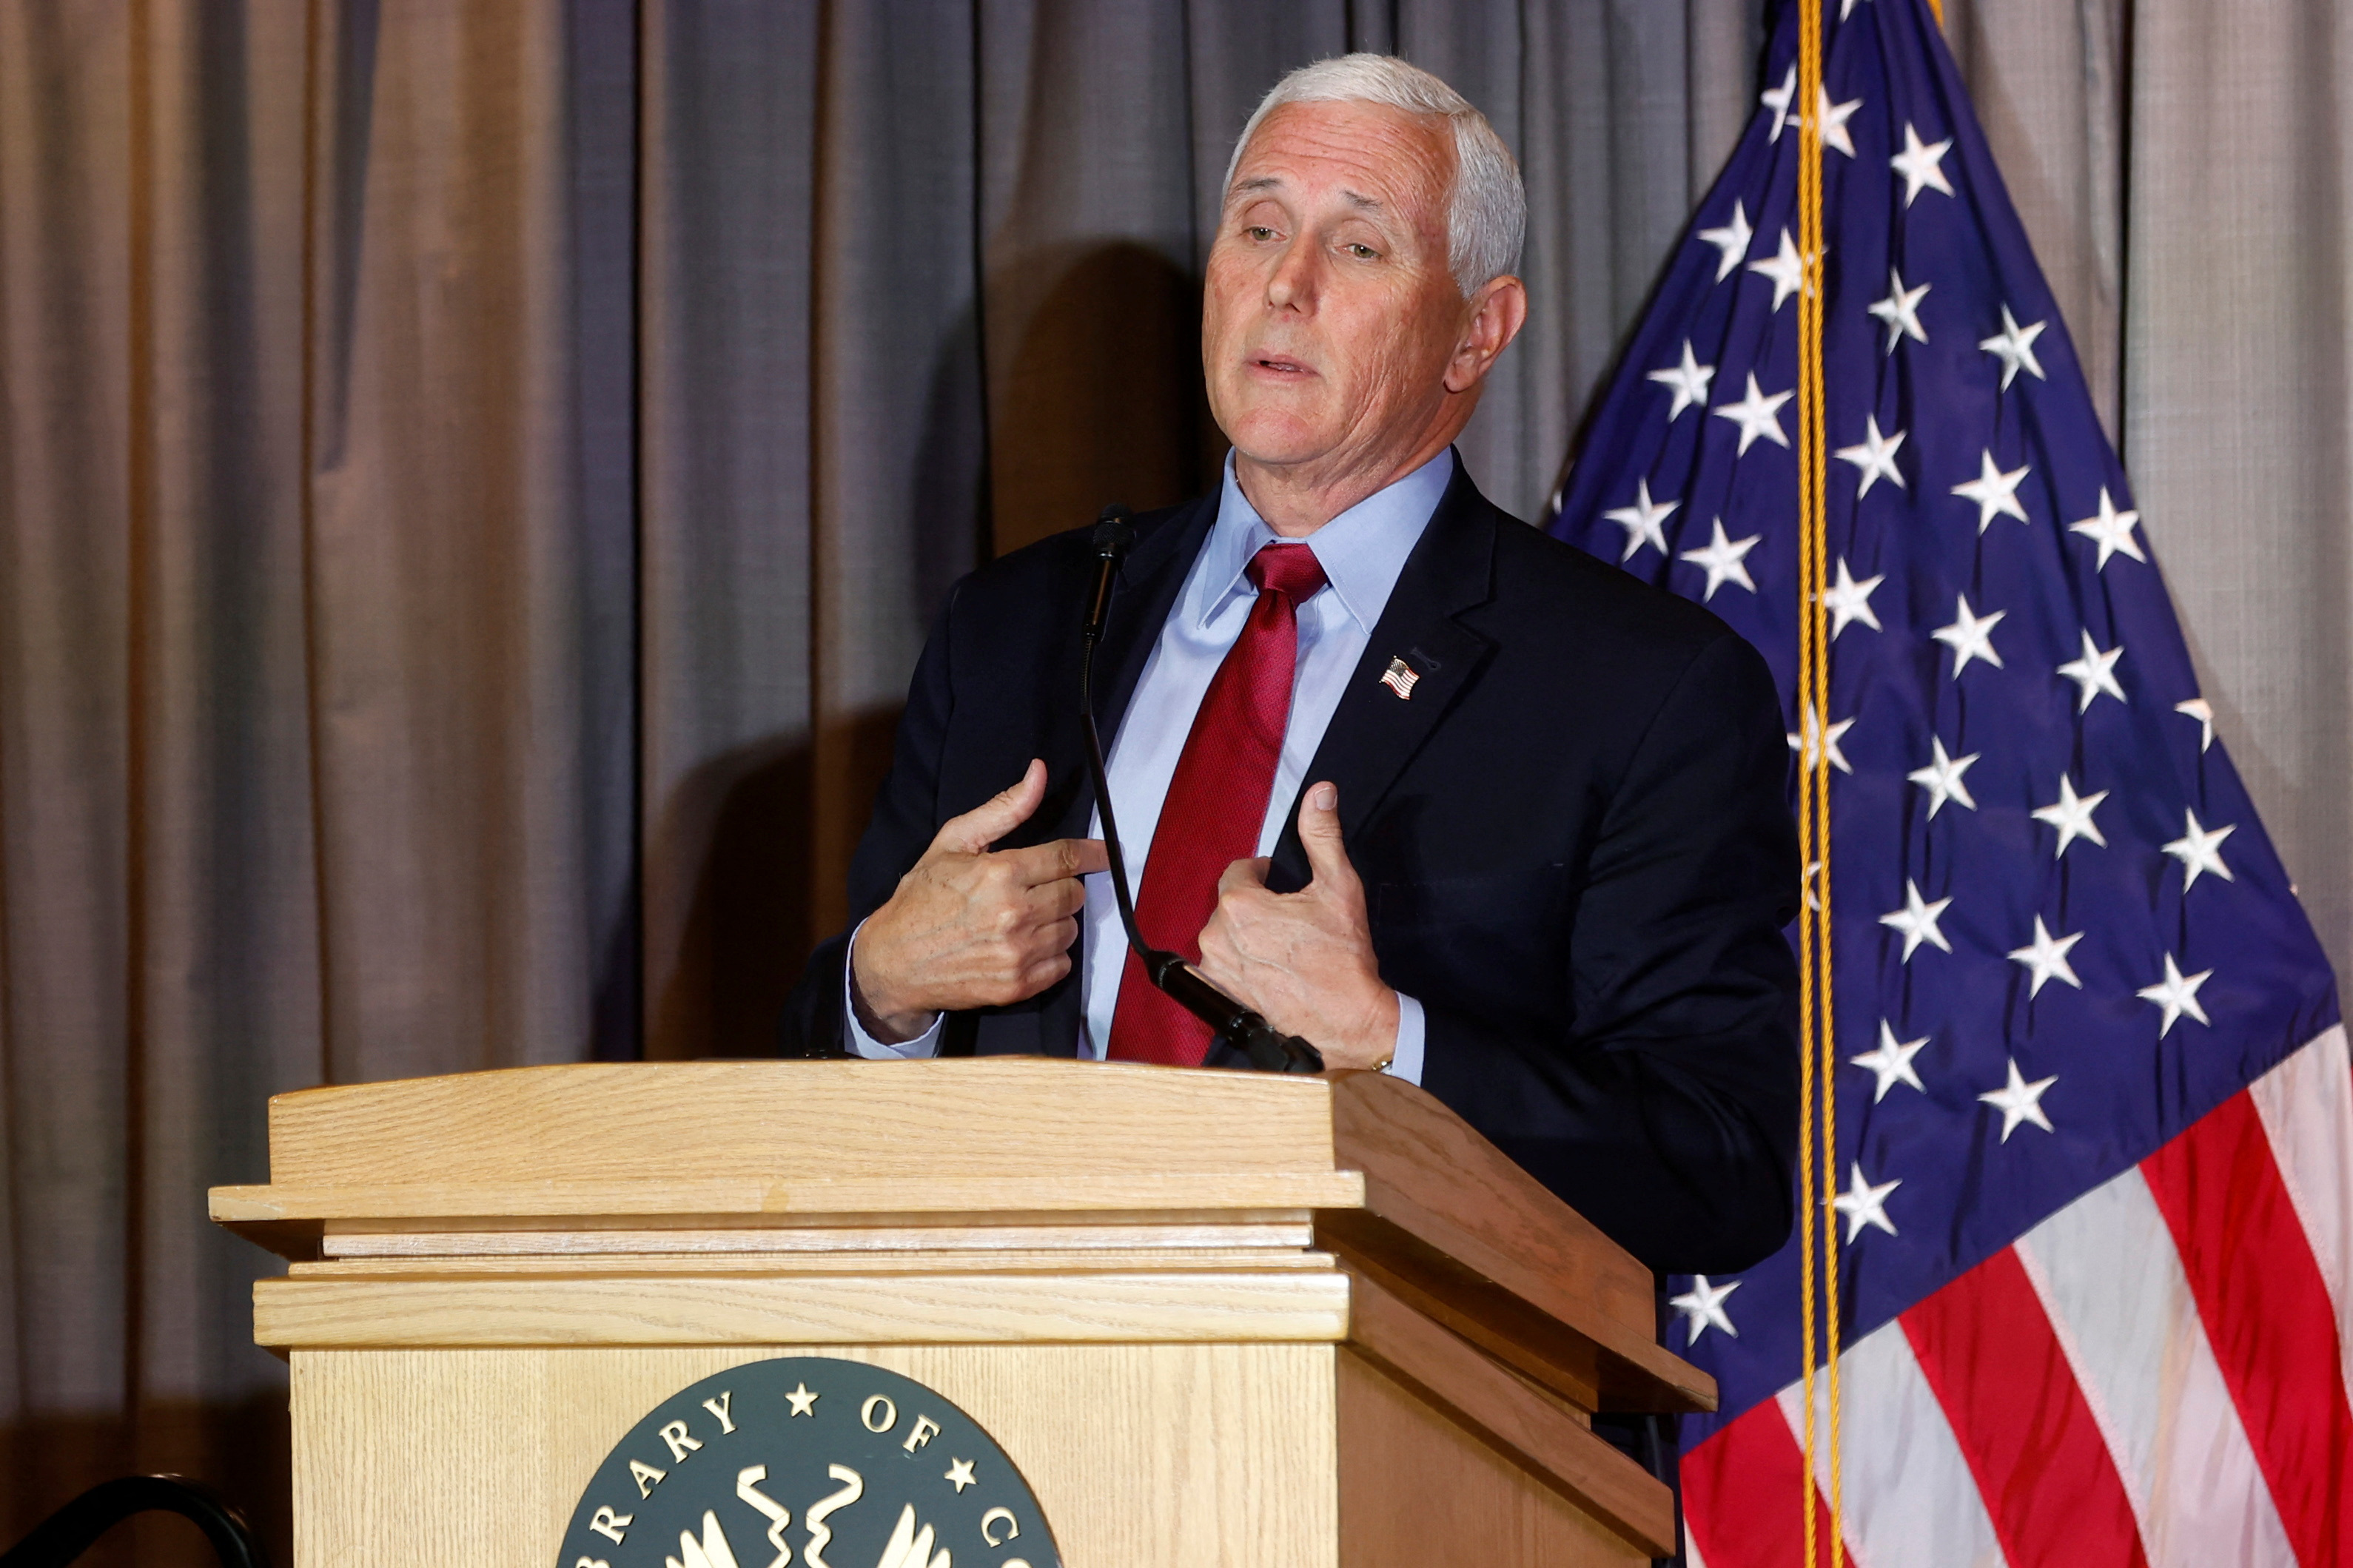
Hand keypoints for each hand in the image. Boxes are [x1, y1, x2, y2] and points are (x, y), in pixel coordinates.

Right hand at [850, 759, 1108, 1042]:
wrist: (894, 962)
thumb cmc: (922, 898)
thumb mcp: (954, 842)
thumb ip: (1003, 809)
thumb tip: (1039, 773)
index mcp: (1001, 873)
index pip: (1067, 858)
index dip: (1093, 853)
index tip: (1105, 853)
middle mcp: (1015, 914)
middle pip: (1075, 894)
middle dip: (1061, 887)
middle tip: (1036, 889)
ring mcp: (1018, 953)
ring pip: (1071, 929)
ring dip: (1056, 921)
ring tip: (1023, 918)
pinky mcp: (1019, 985)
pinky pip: (1063, 964)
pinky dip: (1050, 954)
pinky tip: (1022, 945)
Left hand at [1195, 781, 1398, 1069]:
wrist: (1347, 1019)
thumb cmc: (1344, 956)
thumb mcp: (1339, 885)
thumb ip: (1322, 834)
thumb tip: (1320, 791)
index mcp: (1239, 904)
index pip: (1238, 872)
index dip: (1262, 874)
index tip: (1281, 883)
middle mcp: (1217, 935)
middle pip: (1230, 904)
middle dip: (1256, 905)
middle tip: (1290, 919)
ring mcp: (1216, 968)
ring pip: (1225, 933)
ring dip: (1247, 933)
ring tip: (1283, 945)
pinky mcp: (1221, 994)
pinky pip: (1221, 964)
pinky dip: (1240, 961)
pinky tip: (1271, 968)